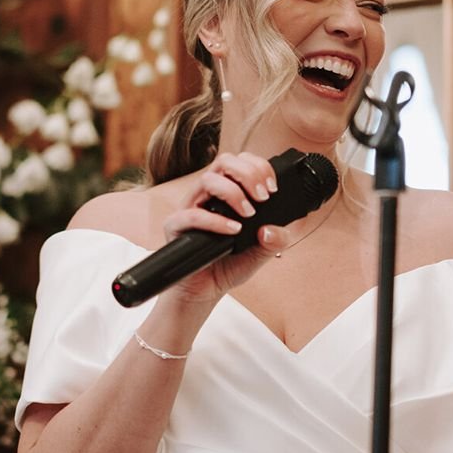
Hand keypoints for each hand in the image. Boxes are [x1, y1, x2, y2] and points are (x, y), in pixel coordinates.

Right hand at [162, 151, 292, 302]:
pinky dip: (216, 221)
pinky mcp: (176, 226)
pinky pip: (192, 214)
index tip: (273, 188)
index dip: (259, 166)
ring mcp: (190, 207)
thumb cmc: (229, 265)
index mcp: (226, 193)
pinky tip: (234, 230)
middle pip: (223, 161)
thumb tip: (274, 229)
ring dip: (233, 193)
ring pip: (207, 180)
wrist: (205, 291)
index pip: (240, 161)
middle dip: (248, 173)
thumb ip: (276, 240)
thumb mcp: (261, 253)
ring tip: (249, 214)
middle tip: (264, 197)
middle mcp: (207, 195)